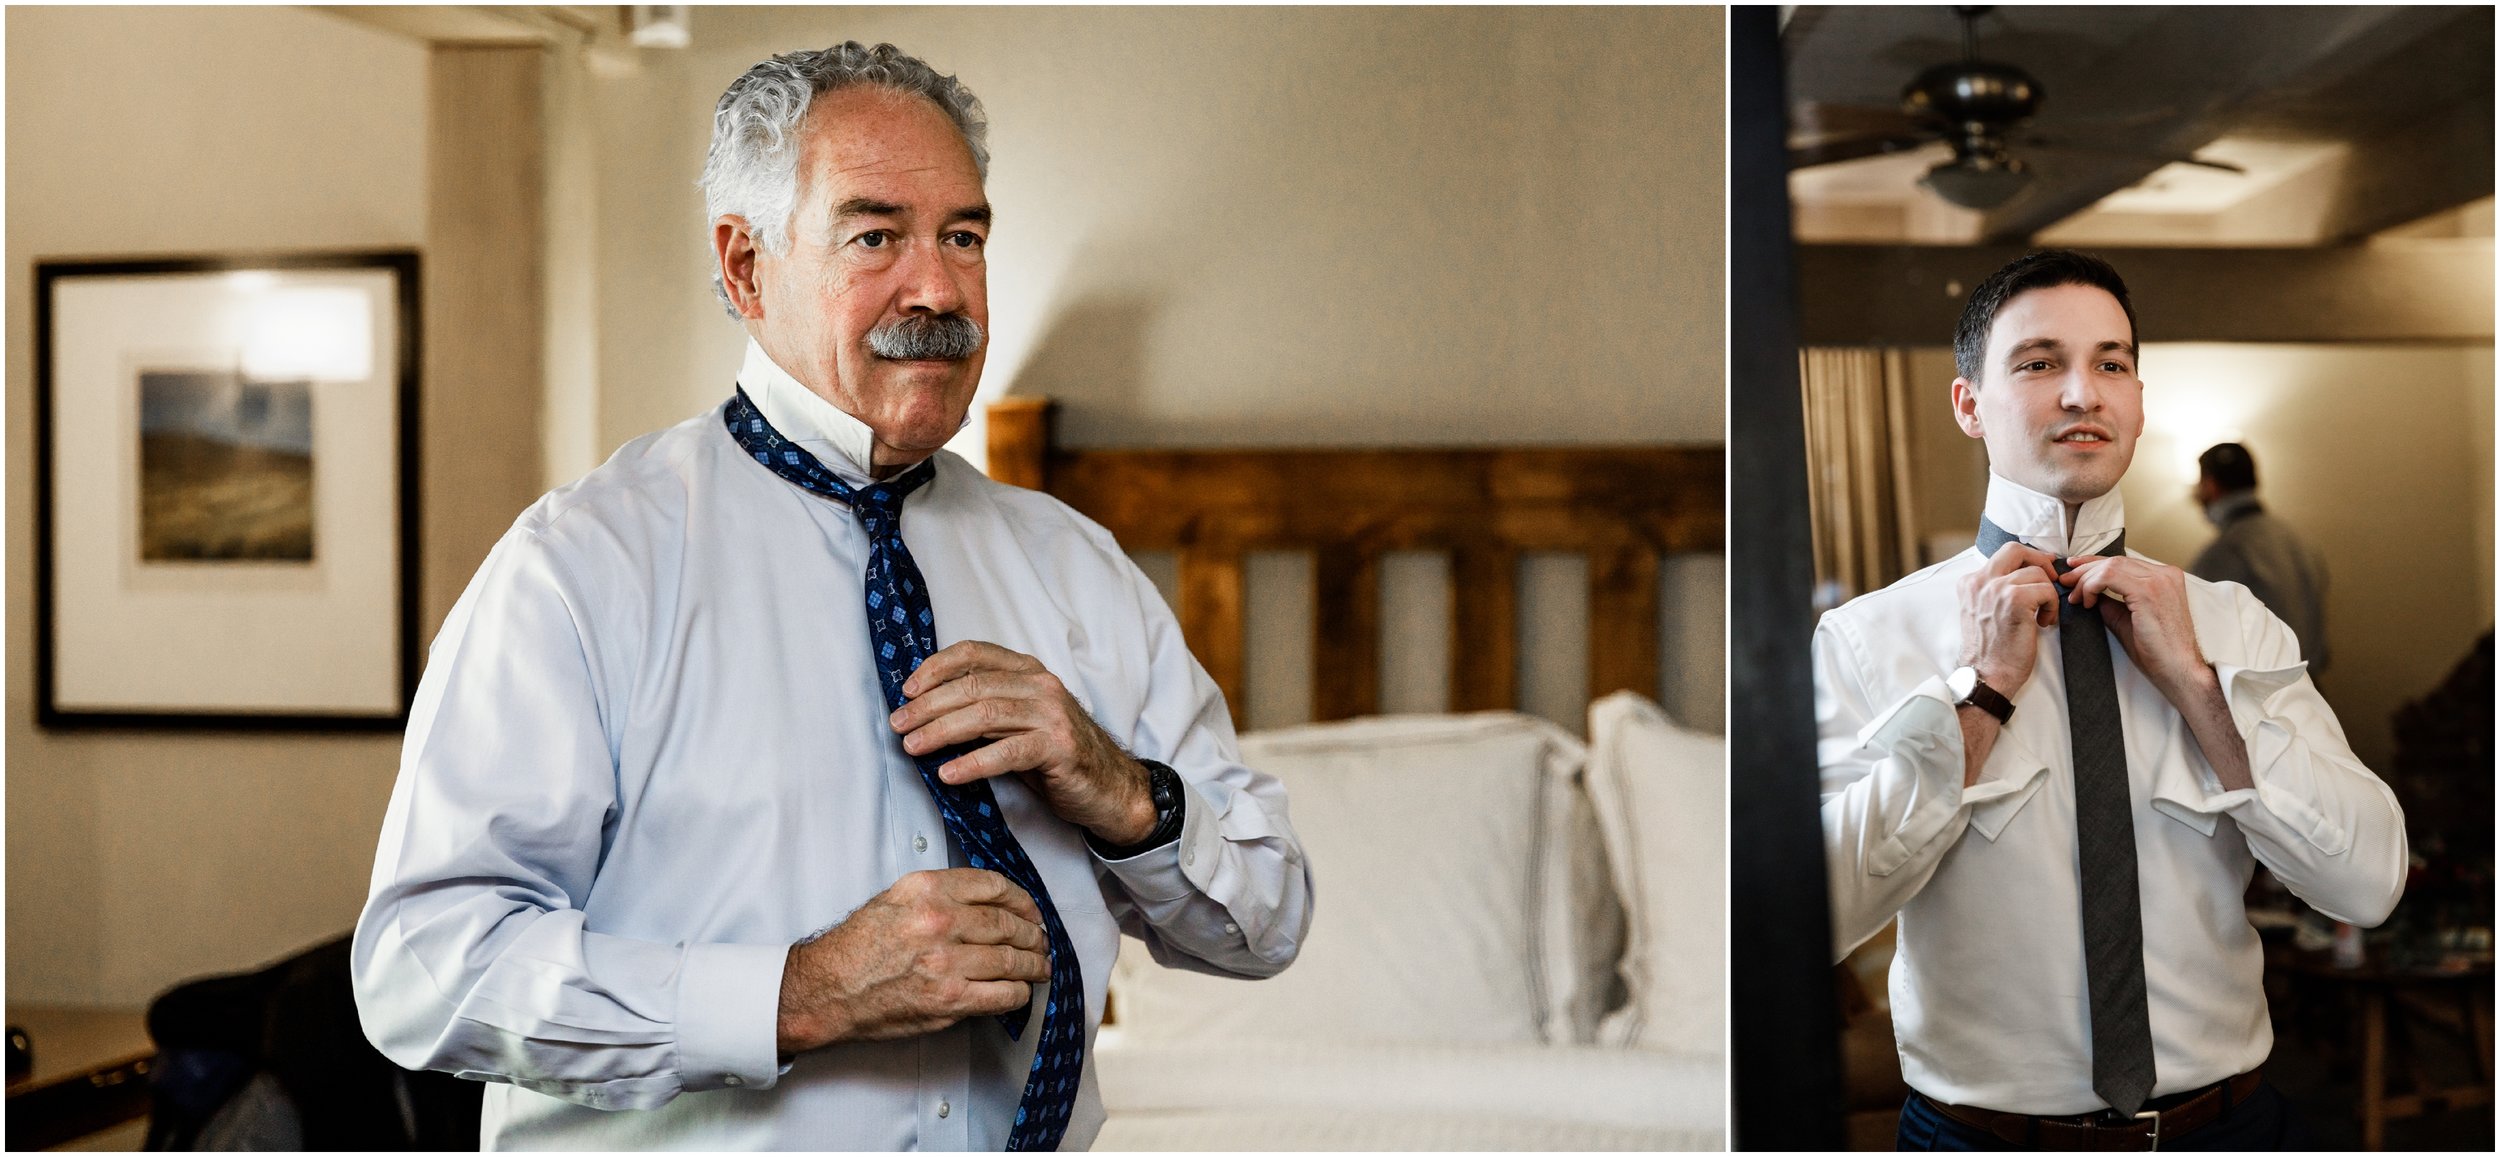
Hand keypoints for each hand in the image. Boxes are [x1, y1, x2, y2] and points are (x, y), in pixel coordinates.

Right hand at [777, 869, 1050, 1053]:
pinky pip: (1003, 994)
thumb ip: (941, 894)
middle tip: (1042, 940)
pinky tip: (1022, 990)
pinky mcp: (949, 999)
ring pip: (1012, 959)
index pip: (994, 886)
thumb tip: (987, 902)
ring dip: (1034, 964)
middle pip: (1008, 924)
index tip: (1031, 910)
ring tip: (1041, 966)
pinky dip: (1020, 992)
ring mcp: (946, 962)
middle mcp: (939, 921)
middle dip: (1034, 934)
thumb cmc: (858, 947)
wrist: (829, 988)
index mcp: (927, 889)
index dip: (1023, 900)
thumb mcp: (897, 898)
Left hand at [889, 641, 1156, 844]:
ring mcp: (1052, 714)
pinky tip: (949, 774)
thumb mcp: (1021, 721)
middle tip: (899, 725)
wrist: (1111, 787)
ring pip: (984, 715)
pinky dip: (973, 763)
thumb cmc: (1057, 755)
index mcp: (1029, 671)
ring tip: (913, 747)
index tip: (907, 689)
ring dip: (941, 731)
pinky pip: (1007, 752)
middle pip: (972, 686)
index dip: (936, 667)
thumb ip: (987, 708)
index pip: (975, 653)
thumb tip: (927, 710)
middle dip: (928, 706)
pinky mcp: (1058, 747)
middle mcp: (1041, 685)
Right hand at [1957, 542, 2062, 696]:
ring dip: (2048, 594)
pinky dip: (2051, 606)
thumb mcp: (1981, 612)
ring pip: (2037, 573)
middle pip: (2016, 550)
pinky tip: (2043, 622)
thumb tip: (2023, 575)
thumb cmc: (1990, 651)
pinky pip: (2047, 590)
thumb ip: (1993, 591)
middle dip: (2040, 561)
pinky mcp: (2015, 600)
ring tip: (2043, 615)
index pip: (2003, 555)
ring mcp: (1996, 589)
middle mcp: (1980, 581)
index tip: (2041, 570)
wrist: (1986, 676)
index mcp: (1970, 583)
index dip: (2027, 559)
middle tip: (2051, 579)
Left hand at [2063, 555, 2213, 702]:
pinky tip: (2088, 602)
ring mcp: (2159, 580)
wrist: (2179, 670)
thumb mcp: (2128, 619)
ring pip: (2110, 566)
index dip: (2094, 564)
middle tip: (2066, 582)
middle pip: (2115, 561)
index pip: (2123, 562)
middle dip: (2085, 570)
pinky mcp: (2149, 591)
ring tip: (2077, 598)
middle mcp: (2165, 574)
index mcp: (2165, 578)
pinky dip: (2092, 586)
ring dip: (2086, 580)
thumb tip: (2090, 593)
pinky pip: (2109, 577)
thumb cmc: (2158, 651)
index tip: (2074, 571)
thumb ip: (2111, 602)